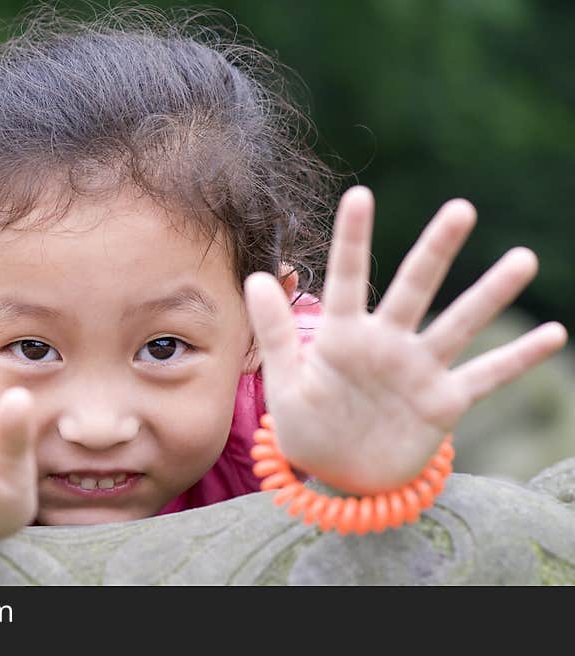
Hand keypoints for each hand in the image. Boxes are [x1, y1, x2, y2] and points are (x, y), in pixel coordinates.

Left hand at [245, 186, 567, 494]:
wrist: (341, 478)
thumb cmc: (308, 429)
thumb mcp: (285, 386)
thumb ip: (276, 333)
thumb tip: (257, 277)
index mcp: (342, 337)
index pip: (348, 279)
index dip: (352, 239)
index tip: (360, 194)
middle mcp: (385, 344)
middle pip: (415, 289)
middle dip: (436, 251)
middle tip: (461, 209)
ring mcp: (418, 371)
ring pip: (459, 324)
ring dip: (489, 295)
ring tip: (523, 260)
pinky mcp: (444, 403)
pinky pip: (486, 376)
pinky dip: (518, 359)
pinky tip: (553, 334)